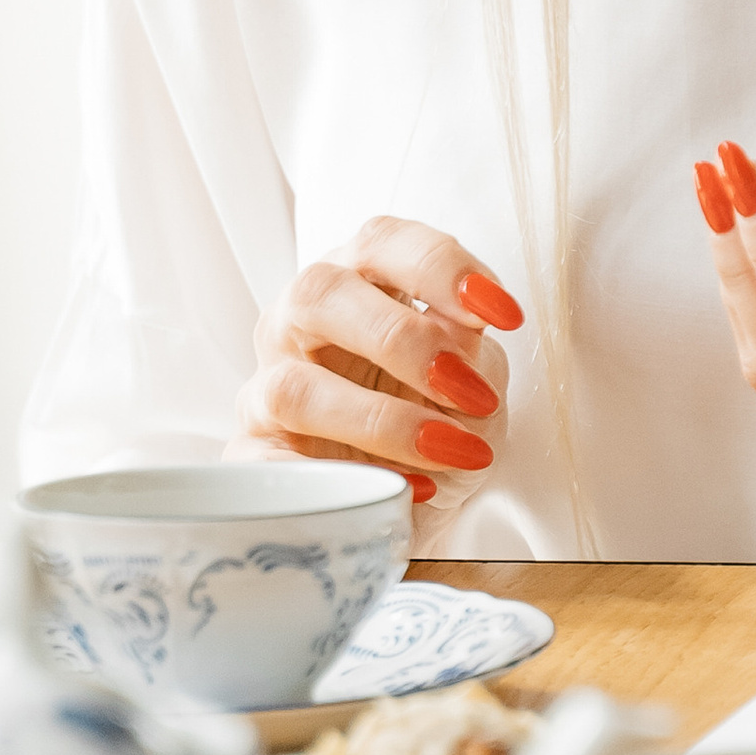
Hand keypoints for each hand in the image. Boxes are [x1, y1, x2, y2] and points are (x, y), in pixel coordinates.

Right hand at [233, 219, 522, 538]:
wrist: (410, 512)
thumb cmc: (438, 430)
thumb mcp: (474, 387)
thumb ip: (471, 358)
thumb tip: (459, 342)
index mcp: (358, 284)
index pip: (382, 243)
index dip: (441, 266)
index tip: (502, 314)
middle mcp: (299, 325)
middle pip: (318, 292)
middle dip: (403, 339)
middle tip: (470, 390)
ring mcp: (267, 390)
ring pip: (293, 388)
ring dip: (383, 421)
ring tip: (452, 450)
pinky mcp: (253, 458)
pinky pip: (272, 468)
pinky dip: (342, 483)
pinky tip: (403, 493)